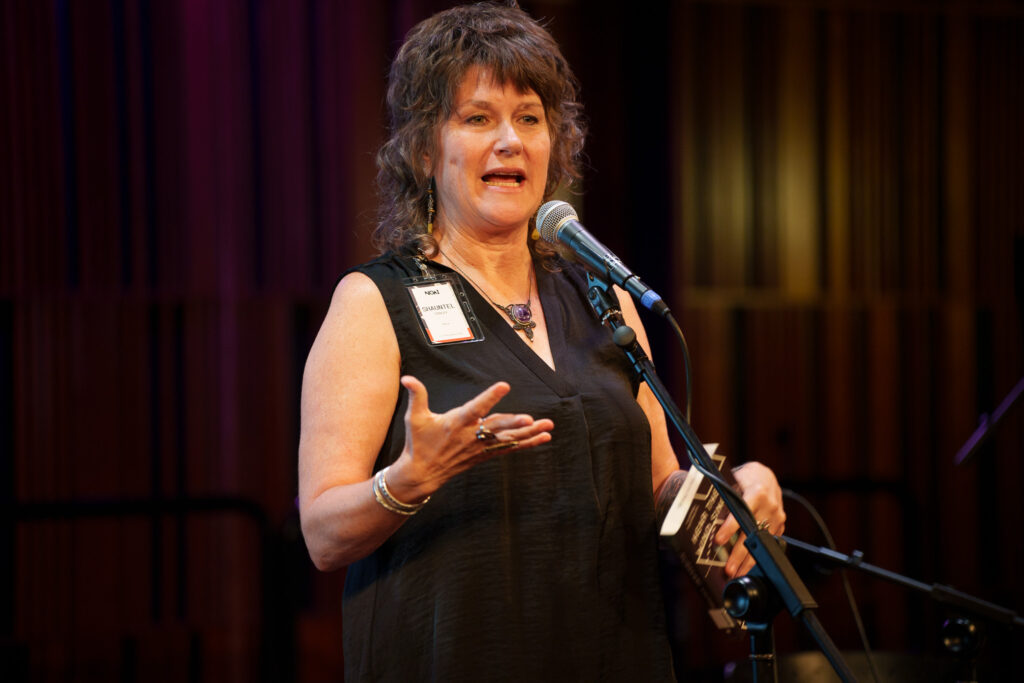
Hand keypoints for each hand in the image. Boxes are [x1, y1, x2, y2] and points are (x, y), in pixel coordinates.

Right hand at [387, 375, 553, 498]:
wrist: (422, 473)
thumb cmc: (418, 443)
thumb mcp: (414, 418)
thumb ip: (416, 395)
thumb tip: (406, 377)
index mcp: (456, 422)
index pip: (476, 408)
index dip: (490, 397)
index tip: (504, 386)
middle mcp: (472, 435)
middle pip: (496, 427)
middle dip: (514, 423)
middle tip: (531, 419)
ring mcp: (480, 447)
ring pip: (508, 438)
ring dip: (529, 433)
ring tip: (548, 427)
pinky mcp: (485, 455)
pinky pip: (510, 448)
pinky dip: (527, 443)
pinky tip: (543, 438)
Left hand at [713, 462, 785, 577]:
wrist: (766, 476)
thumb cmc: (745, 477)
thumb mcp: (733, 478)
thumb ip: (723, 493)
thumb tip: (701, 507)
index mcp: (756, 491)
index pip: (741, 512)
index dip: (729, 528)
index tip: (718, 541)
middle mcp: (770, 505)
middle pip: (753, 533)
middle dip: (740, 554)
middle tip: (728, 569)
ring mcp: (777, 515)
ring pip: (762, 542)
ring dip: (749, 560)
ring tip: (737, 573)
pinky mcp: (780, 524)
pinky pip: (769, 542)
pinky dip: (758, 554)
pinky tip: (748, 566)